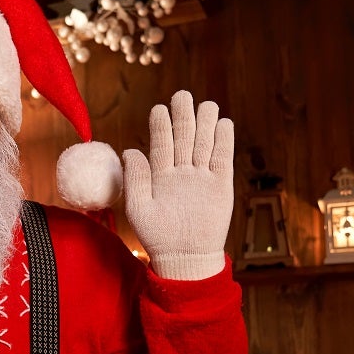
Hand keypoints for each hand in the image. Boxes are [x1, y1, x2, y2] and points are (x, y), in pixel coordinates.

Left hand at [121, 91, 234, 279]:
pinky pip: (223, 160)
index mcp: (160, 175)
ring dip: (206, 124)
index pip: (161, 144)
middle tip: (182, 95)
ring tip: (207, 105)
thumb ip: (136, 179)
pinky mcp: (221, 186)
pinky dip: (224, 142)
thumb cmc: (157, 237)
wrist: (185, 258)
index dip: (161, 126)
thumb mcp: (139, 209)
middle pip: (184, 138)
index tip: (159, 108)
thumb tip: (130, 150)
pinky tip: (224, 124)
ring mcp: (202, 178)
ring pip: (204, 144)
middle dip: (184, 116)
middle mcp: (181, 172)